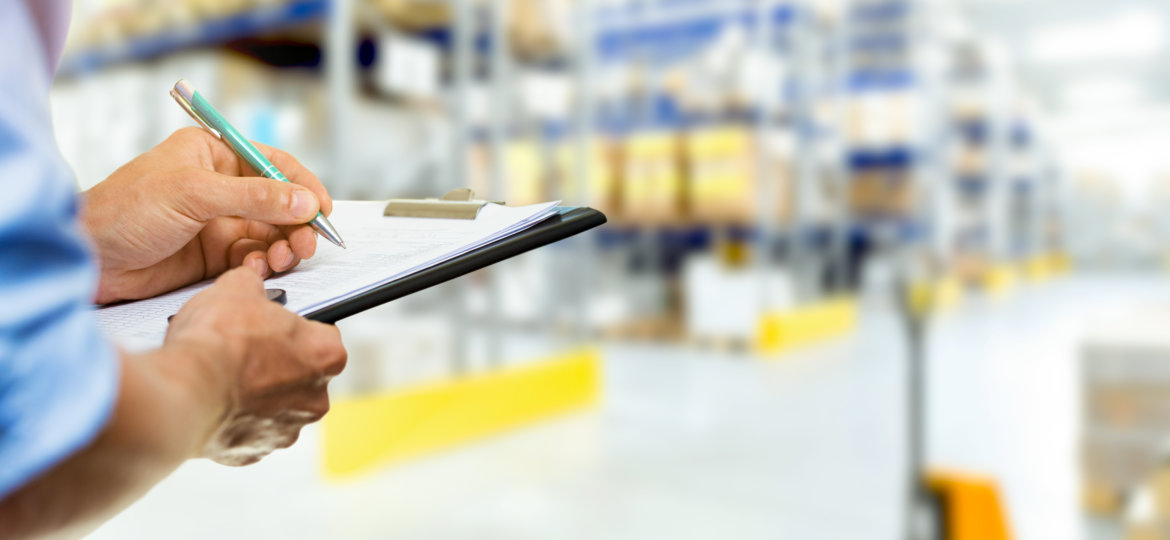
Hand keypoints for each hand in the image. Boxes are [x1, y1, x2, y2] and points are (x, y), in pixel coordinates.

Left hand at [81, 127, 333, 303]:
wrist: (88, 259)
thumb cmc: (125, 211)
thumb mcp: (193, 194)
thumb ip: (254, 198)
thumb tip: (303, 202)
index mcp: (213, 155)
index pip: (273, 164)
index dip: (302, 185)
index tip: (322, 210)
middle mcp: (220, 186)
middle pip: (279, 203)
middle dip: (297, 223)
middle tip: (305, 244)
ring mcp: (218, 222)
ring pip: (271, 233)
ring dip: (283, 247)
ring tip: (282, 260)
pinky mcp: (214, 255)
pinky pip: (254, 258)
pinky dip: (261, 265)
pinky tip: (253, 271)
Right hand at [165, 267, 346, 465]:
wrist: (182, 392)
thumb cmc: (216, 342)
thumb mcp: (236, 288)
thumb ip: (253, 284)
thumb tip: (249, 282)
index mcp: (327, 355)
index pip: (323, 335)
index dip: (294, 328)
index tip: (272, 326)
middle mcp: (316, 397)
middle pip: (301, 374)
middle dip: (275, 364)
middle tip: (244, 351)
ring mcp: (287, 429)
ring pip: (275, 406)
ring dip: (255, 394)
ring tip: (223, 377)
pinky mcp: (254, 452)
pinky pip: (247, 431)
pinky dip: (232, 419)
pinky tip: (212, 401)